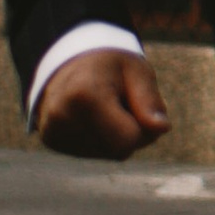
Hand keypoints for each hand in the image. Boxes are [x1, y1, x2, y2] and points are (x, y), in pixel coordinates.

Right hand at [35, 47, 172, 159]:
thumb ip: (150, 99)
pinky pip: (93, 153)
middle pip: (120, 151)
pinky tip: (91, 116)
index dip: (143, 125)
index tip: (134, 100)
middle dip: (131, 132)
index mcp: (84, 96)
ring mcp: (54, 132)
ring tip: (103, 107)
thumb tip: (162, 128)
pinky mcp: (52, 141)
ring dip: (116, 135)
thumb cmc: (110, 65)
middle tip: (120, 102)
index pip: (130, 140)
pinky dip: (101, 138)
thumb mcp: (137, 70)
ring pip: (108, 153)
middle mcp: (62, 117)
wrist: (69, 61)